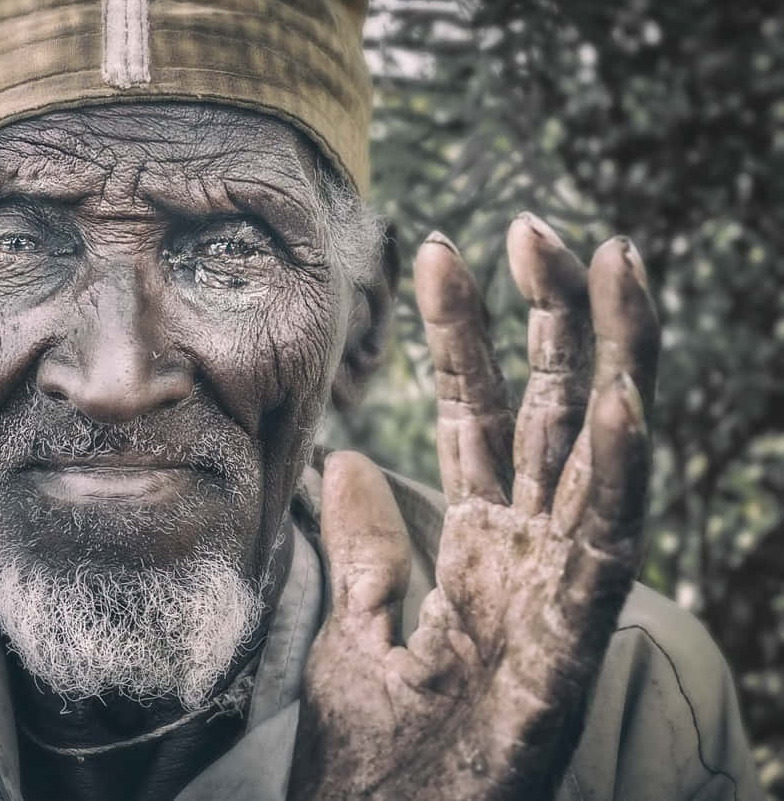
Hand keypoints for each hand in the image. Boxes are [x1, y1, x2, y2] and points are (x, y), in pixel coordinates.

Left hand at [288, 214, 658, 799]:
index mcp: (476, 546)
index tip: (439, 248)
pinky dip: (618, 476)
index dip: (465, 336)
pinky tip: (624, 401)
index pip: (476, 416)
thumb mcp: (353, 627)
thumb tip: (348, 455)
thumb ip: (363, 544)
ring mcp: (557, 595)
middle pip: (550, 415)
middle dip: (548, 320)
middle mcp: (527, 555)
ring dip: (612, 360)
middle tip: (537, 225)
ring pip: (598, 456)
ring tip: (617, 263)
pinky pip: (603, 551)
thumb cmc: (376, 750)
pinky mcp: (569, 648)